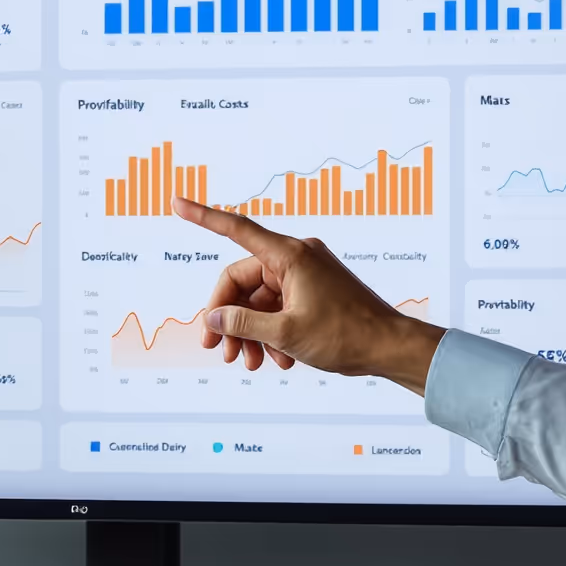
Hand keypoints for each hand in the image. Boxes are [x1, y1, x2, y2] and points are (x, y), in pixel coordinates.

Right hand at [172, 198, 443, 388]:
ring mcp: (305, 275)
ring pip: (259, 301)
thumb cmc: (346, 334)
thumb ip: (242, 323)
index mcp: (289, 256)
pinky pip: (278, 308)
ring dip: (250, 332)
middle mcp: (296, 258)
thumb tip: (214, 317)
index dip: (202, 217)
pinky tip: (275, 358)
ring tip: (248, 362)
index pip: (236, 229)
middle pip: (242, 282)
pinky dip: (271, 332)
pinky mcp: (313, 292)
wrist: (389, 347)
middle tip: (219, 349)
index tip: (176, 203)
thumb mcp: (285, 333)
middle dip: (229, 318)